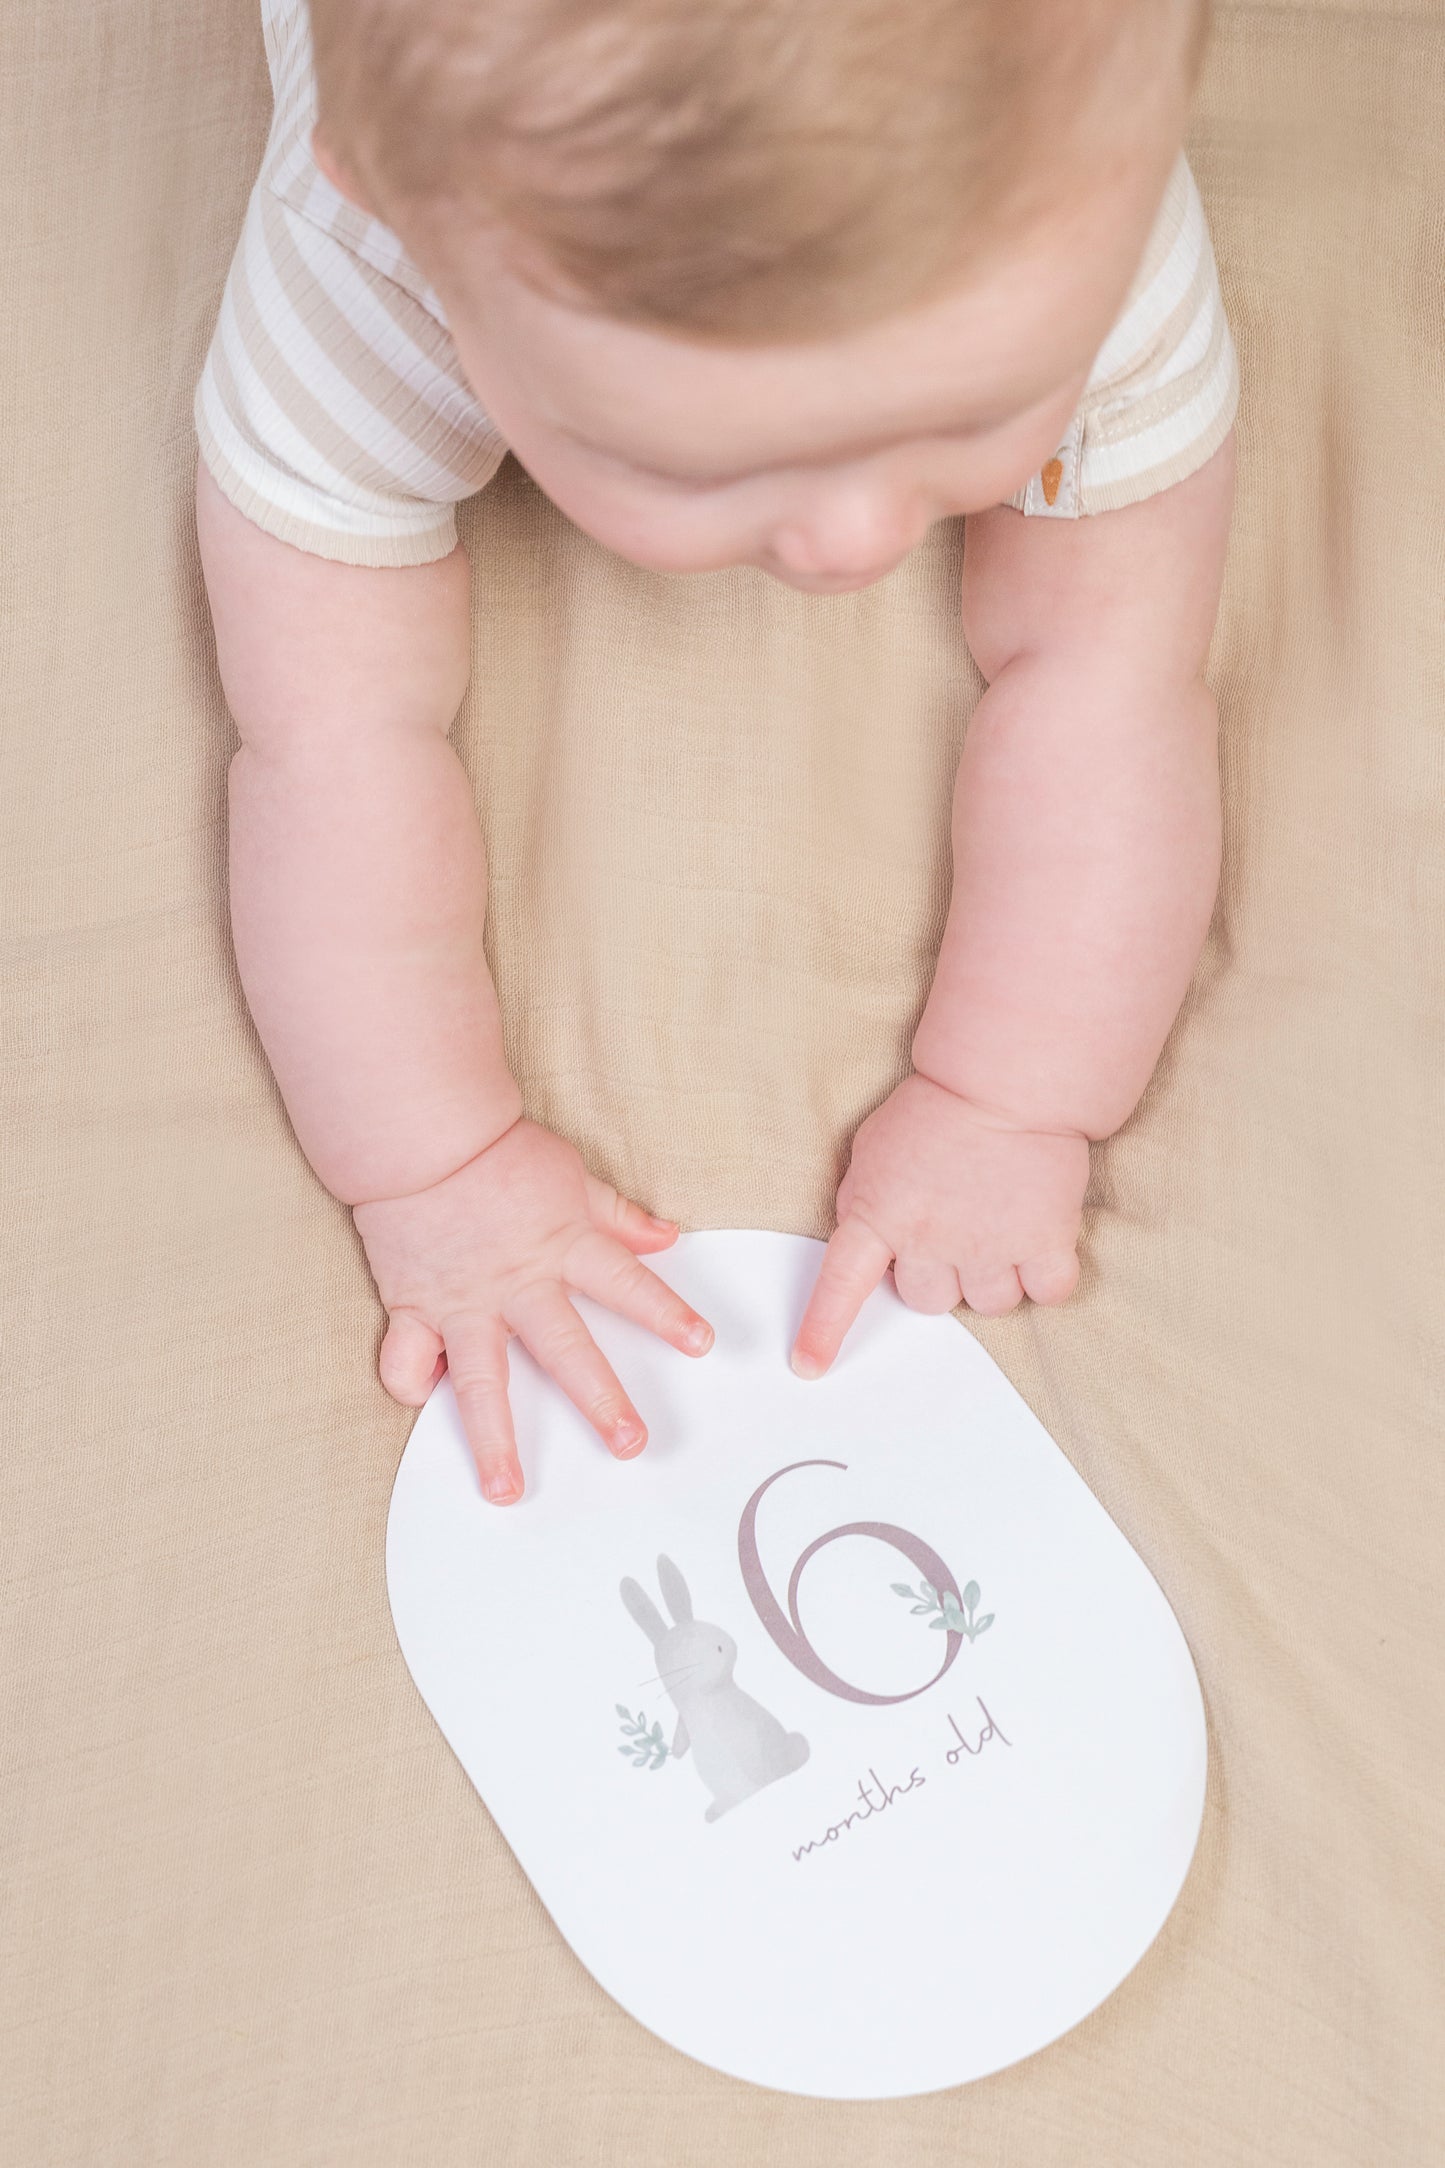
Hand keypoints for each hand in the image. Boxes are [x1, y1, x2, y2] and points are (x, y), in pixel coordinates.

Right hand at [354, 1118, 712, 1502]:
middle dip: (601, 1400)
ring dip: (495, 1440)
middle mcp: (518, 1285)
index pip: (626, 1286)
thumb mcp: (571, 1174)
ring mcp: (464, 1303)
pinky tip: (424, 1402)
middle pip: (567, 1351)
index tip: (701, 1345)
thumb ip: (617, 1214)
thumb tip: (668, 1236)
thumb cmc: (495, 1151)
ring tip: (507, 1490)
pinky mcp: (414, 1308)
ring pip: (483, 1381)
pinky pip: (408, 1360)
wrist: (417, 1135)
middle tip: (629, 1444)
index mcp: (563, 1247)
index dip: (665, 1315)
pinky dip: (412, 1384)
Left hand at [791, 1073, 1086, 1376]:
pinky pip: (1046, 1292)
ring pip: (988, 1303)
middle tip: (954, 1227)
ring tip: (999, 1223)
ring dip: (992, 1275)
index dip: (823, 1329)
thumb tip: (864, 1242)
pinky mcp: (1045, 1240)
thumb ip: (863, 1201)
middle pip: (927, 1299)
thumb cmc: (938, 1108)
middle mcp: (931, 1240)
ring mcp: (990, 1245)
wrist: (1007, 1079)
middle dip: (937, 1273)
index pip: (841, 1284)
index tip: (807, 1365)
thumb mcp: (873, 1148)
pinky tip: (1040, 1240)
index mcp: (879, 1214)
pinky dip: (1044, 1276)